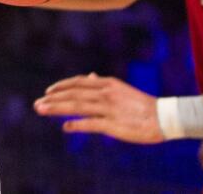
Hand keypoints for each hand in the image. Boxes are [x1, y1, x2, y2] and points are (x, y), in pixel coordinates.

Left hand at [33, 73, 163, 143]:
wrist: (166, 117)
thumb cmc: (143, 104)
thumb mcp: (122, 88)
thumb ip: (103, 84)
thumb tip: (91, 76)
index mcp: (107, 84)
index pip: (78, 83)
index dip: (61, 87)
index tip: (48, 92)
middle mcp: (105, 94)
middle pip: (73, 94)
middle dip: (53, 99)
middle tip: (36, 104)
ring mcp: (109, 108)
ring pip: (77, 107)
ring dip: (56, 109)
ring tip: (41, 110)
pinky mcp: (114, 124)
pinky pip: (91, 124)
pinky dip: (77, 125)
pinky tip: (66, 127)